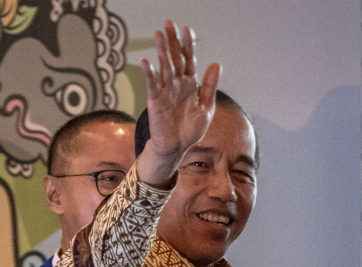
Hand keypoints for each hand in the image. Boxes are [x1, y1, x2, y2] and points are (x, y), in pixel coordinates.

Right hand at [137, 21, 220, 186]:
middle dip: (172, 42)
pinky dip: (149, 75)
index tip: (186, 29)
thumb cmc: (190, 129)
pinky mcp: (156, 102)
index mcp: (190, 85)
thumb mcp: (206, 108)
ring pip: (164, 68)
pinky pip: (152, 86)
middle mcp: (176, 85)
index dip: (188, 46)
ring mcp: (165, 92)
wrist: (177, 148)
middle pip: (174, 59)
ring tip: (159, 35)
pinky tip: (146, 62)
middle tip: (168, 24)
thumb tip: (216, 64)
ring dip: (162, 52)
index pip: (188, 61)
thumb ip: (210, 87)